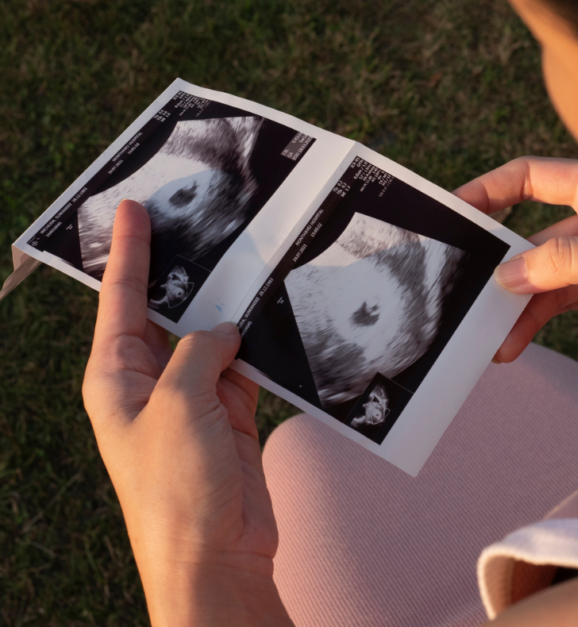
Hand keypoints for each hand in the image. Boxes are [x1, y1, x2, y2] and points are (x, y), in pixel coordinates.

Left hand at [82, 201, 291, 625]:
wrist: (215, 553)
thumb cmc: (176, 487)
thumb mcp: (179, 403)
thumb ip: (200, 353)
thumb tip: (224, 330)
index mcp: (115, 377)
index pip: (121, 301)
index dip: (128, 253)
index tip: (130, 209)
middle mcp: (150, 384)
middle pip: (168, 314)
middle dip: (183, 274)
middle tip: (201, 225)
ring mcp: (193, 401)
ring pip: (212, 339)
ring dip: (230, 312)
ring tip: (249, 264)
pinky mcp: (230, 417)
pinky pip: (244, 368)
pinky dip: (259, 350)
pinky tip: (273, 323)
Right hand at [456, 158, 577, 376]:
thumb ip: (571, 263)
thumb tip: (509, 276)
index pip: (534, 177)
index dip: (491, 191)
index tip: (454, 214)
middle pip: (534, 235)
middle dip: (501, 265)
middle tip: (465, 294)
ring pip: (547, 277)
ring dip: (520, 306)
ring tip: (494, 339)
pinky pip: (566, 303)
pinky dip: (541, 320)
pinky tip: (519, 339)